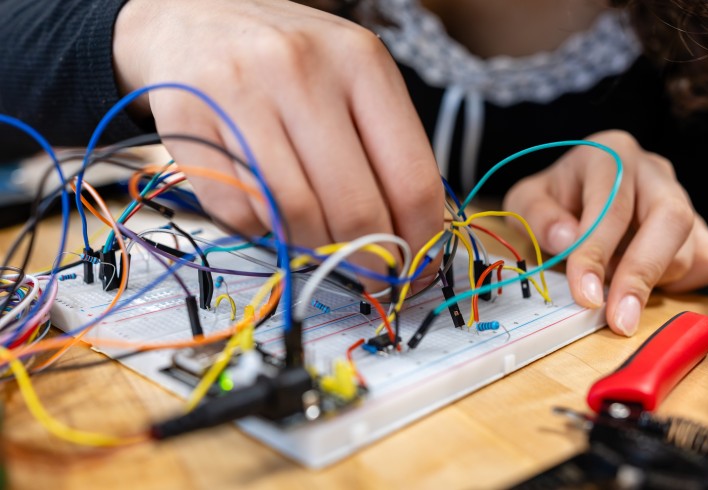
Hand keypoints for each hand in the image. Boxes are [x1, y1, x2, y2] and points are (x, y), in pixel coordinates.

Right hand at [112, 0, 443, 283]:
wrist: (196, 17)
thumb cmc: (287, 60)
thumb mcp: (352, 80)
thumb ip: (385, 150)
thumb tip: (410, 240)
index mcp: (361, 63)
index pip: (411, 179)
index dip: (419, 242)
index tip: (414, 271)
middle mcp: (302, 71)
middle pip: (355, 208)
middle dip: (367, 259)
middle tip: (367, 275)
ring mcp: (240, 94)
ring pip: (296, 217)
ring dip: (311, 247)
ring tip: (314, 237)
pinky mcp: (188, 122)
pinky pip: (238, 213)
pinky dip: (259, 230)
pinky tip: (264, 209)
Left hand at [503, 130, 707, 335]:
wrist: (574, 195)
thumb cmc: (554, 199)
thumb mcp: (527, 200)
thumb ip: (539, 216)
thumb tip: (568, 240)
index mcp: (610, 154)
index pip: (612, 205)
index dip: (598, 252)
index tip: (586, 294)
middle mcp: (653, 170)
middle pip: (670, 218)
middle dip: (642, 274)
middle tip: (619, 318)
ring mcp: (682, 197)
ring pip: (687, 247)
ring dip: (649, 281)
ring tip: (610, 289)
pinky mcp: (698, 227)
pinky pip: (707, 262)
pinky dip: (679, 283)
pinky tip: (643, 283)